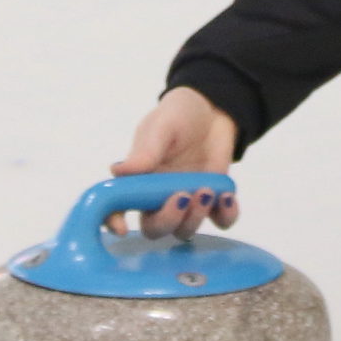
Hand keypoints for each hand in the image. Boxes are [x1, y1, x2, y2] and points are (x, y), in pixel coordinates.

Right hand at [110, 86, 238, 237]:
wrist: (214, 109)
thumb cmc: (179, 115)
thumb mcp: (162, 127)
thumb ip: (145, 151)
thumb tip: (116, 172)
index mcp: (139, 180)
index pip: (117, 208)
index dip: (113, 222)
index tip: (121, 228)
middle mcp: (159, 197)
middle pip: (154, 228)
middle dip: (167, 220)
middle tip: (183, 195)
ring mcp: (187, 202)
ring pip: (185, 230)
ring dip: (195, 218)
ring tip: (207, 190)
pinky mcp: (214, 200)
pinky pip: (221, 221)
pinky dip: (226, 216)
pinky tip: (227, 197)